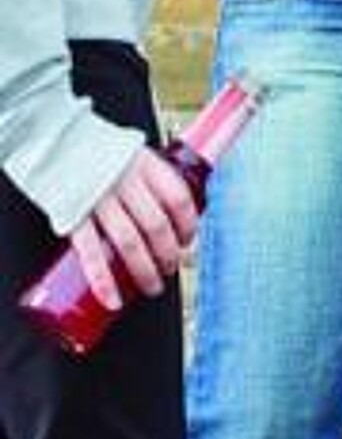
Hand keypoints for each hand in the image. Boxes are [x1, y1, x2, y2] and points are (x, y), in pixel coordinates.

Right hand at [68, 149, 200, 310]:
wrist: (55, 139)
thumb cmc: (102, 152)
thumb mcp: (135, 155)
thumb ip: (153, 179)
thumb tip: (179, 210)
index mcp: (146, 165)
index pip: (179, 199)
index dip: (188, 225)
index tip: (188, 241)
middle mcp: (126, 182)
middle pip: (157, 226)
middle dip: (169, 254)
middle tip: (170, 268)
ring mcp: (99, 199)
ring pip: (130, 242)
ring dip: (144, 270)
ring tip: (152, 286)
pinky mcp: (73, 214)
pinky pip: (90, 252)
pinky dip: (102, 279)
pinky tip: (112, 298)